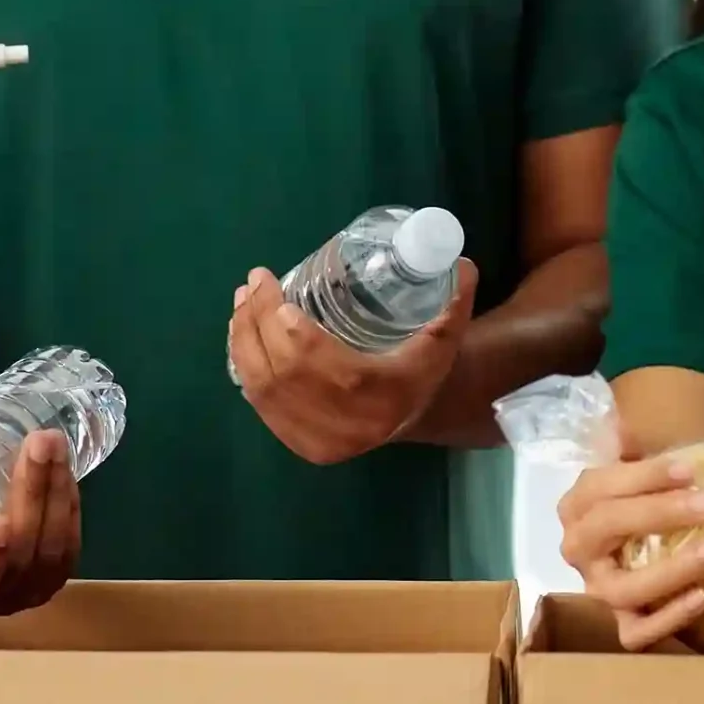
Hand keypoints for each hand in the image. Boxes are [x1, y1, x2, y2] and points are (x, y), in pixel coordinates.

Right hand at [0, 423, 81, 620]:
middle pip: (25, 555)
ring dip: (57, 488)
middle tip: (37, 444)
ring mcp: (30, 587)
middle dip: (34, 495)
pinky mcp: (56, 568)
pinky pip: (72, 537)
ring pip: (55, 543)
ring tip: (52, 442)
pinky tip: (64, 467)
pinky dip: (69, 499)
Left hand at [228, 260, 476, 464]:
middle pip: (283, 369)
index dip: (289, 327)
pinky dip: (245, 367)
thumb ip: (455, 299)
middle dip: (257, 322)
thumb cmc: (424, 369)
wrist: (416, 417)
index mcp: (377, 395)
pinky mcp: (299, 444)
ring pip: (263, 387)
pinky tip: (241, 337)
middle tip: (254, 284)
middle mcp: (343, 423)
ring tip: (242, 302)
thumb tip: (461, 260)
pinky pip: (260, 403)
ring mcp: (317, 438)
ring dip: (242, 341)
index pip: (320, 361)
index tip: (274, 287)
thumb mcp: (445, 336)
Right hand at [557, 452, 703, 650]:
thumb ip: (628, 443)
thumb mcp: (634, 464)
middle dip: (660, 512)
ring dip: (669, 570)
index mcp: (577, 504)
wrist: (643, 540)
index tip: (690, 469)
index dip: (645, 477)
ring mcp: (597, 590)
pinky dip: (667, 618)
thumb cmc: (642, 497)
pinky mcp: (621, 624)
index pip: (602, 487)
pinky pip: (635, 634)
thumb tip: (622, 424)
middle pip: (607, 527)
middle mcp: (578, 549)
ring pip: (621, 588)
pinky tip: (702, 596)